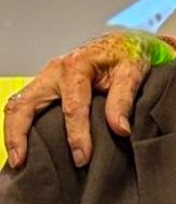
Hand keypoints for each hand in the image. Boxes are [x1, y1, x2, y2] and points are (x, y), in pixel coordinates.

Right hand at [3, 31, 162, 168]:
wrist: (124, 41)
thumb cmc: (129, 54)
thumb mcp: (133, 72)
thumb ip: (124, 100)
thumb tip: (119, 129)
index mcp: (76, 66)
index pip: (73, 107)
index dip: (77, 135)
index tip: (82, 158)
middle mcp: (54, 71)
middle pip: (24, 103)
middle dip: (18, 134)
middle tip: (22, 162)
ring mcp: (46, 78)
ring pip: (18, 104)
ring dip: (13, 132)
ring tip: (18, 160)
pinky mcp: (46, 86)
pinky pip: (25, 105)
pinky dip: (20, 126)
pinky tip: (25, 146)